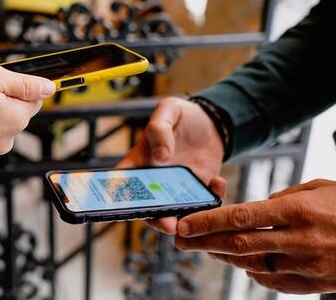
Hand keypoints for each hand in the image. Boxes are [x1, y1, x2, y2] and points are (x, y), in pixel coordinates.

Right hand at [117, 97, 226, 233]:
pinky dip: (212, 200)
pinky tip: (217, 182)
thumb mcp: (168, 111)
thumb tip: (160, 156)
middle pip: (149, 209)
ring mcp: (177, 189)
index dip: (118, 199)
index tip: (124, 209)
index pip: (122, 183)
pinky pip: (204, 203)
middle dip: (157, 220)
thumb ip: (159, 129)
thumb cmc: (182, 116)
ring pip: (176, 214)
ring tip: (193, 216)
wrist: (212, 122)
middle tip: (167, 224)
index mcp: (139, 162)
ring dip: (184, 221)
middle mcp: (155, 181)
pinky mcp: (200, 191)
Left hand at [174, 179, 335, 293]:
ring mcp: (305, 265)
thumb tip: (257, 208)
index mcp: (296, 210)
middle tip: (181, 240)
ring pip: (251, 264)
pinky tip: (242, 265)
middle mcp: (297, 239)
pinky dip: (253, 272)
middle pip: (238, 244)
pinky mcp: (313, 284)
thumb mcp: (319, 188)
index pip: (240, 217)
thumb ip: (283, 197)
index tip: (185, 223)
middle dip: (204, 242)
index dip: (208, 221)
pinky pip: (272, 281)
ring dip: (224, 257)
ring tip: (206, 249)